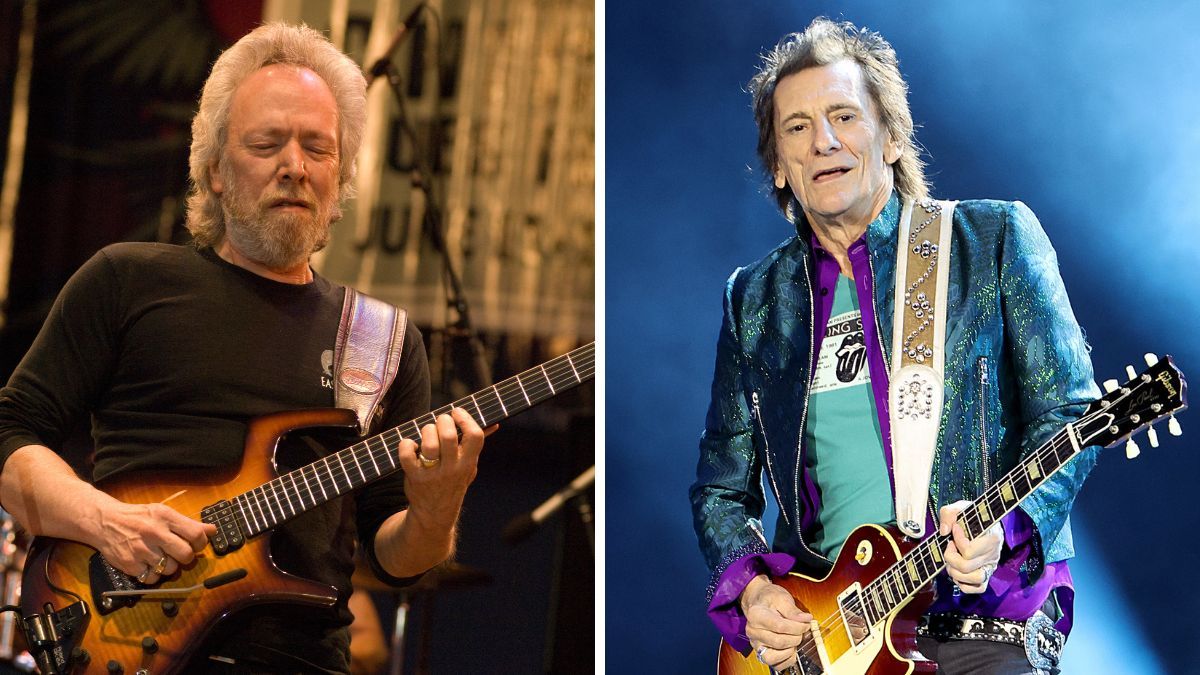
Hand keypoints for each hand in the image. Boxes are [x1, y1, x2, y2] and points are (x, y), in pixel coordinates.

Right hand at [93, 498, 215, 583]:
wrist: (104, 522)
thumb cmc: (138, 517)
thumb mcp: (163, 513)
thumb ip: (188, 523)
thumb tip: (212, 530)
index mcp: (165, 517)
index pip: (195, 534)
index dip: (201, 543)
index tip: (197, 545)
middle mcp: (154, 533)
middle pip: (185, 555)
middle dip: (187, 558)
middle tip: (181, 554)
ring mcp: (141, 550)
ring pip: (170, 569)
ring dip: (170, 567)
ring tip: (162, 558)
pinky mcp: (130, 564)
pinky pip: (152, 579)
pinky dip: (154, 576)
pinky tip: (149, 565)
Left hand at [396, 408, 492, 530]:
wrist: (435, 514)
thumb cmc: (453, 483)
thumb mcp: (469, 467)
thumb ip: (476, 445)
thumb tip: (493, 425)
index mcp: (468, 462)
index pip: (475, 436)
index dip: (465, 419)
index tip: (457, 413)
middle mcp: (453, 469)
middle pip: (448, 436)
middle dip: (442, 421)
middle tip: (440, 422)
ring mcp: (433, 474)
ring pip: (428, 445)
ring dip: (426, 431)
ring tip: (426, 433)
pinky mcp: (415, 478)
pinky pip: (407, 455)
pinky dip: (406, 445)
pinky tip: (411, 446)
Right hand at [740, 575, 813, 670]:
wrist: (759, 601)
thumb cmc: (769, 598)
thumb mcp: (782, 597)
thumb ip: (793, 610)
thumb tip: (806, 619)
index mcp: (755, 615)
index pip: (780, 626)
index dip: (797, 627)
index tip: (806, 623)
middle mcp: (752, 631)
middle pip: (778, 642)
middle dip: (796, 637)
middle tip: (802, 630)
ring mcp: (755, 643)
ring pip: (773, 657)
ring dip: (789, 650)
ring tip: (794, 639)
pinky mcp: (761, 652)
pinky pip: (774, 664)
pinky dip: (786, 659)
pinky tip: (791, 649)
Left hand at [938, 500, 1002, 593]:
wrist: (985, 522)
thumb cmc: (973, 516)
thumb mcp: (961, 507)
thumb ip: (949, 513)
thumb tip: (944, 532)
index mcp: (992, 539)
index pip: (969, 551)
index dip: (957, 541)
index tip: (954, 529)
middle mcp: (993, 555)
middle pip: (966, 567)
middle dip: (950, 557)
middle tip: (949, 546)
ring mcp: (990, 567)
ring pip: (974, 580)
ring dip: (955, 572)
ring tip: (951, 561)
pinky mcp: (987, 576)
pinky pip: (978, 589)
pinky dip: (963, 583)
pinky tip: (957, 571)